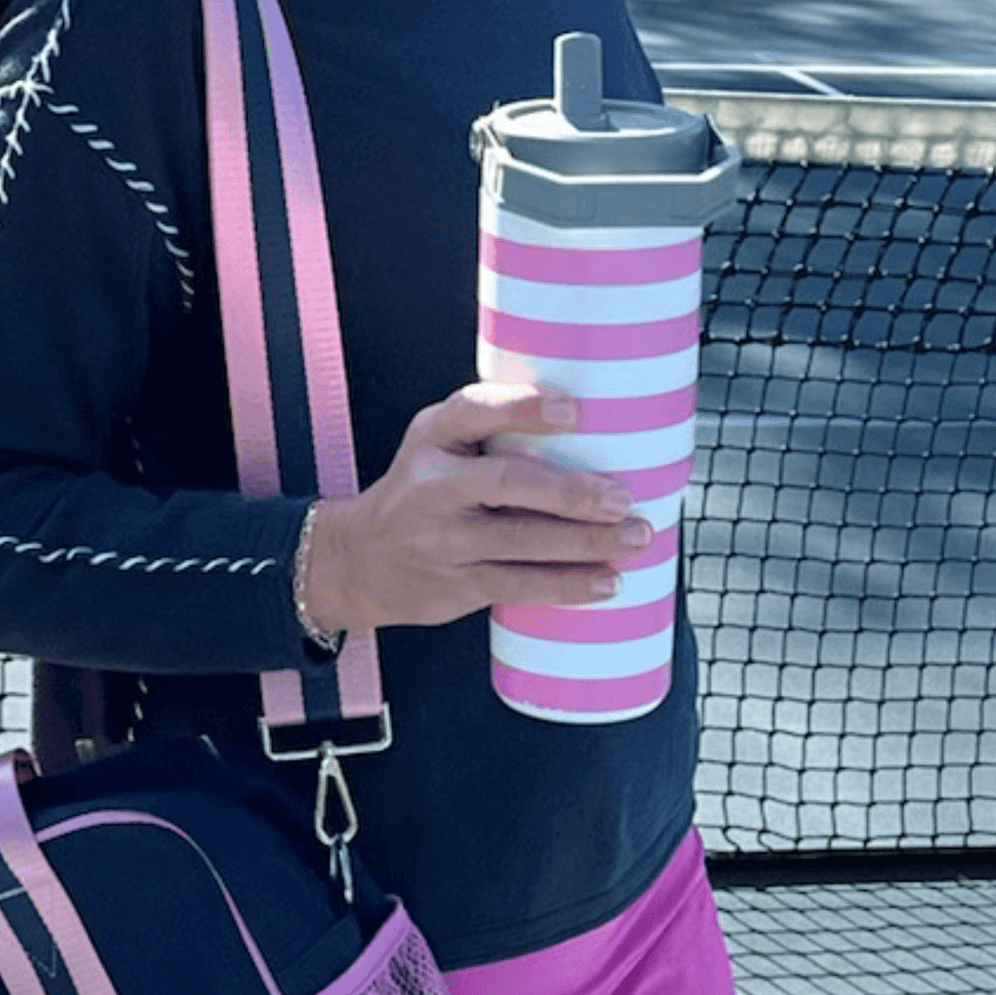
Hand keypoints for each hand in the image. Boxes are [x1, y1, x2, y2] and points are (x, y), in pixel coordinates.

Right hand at [302, 383, 651, 632]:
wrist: (359, 560)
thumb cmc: (424, 491)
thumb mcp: (439, 447)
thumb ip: (494, 432)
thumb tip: (598, 426)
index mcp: (432, 437)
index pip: (473, 410)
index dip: (523, 408)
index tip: (574, 410)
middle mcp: (432, 484)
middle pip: (508, 482)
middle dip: (572, 491)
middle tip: (624, 498)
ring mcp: (442, 540)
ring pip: (523, 540)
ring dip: (587, 542)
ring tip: (636, 536)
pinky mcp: (454, 586)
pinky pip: (520, 585)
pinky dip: (569, 584)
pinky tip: (607, 581)